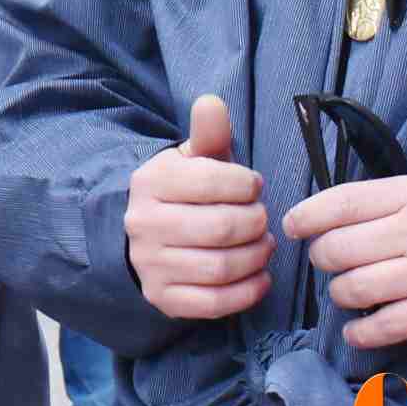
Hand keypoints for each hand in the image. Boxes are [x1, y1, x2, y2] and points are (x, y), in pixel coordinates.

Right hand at [125, 94, 274, 320]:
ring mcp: (150, 264)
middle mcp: (143, 224)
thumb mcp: (191, 159)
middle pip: (222, 228)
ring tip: (263, 245)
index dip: (247, 185)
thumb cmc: (181, 192)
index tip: (253, 186)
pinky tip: (260, 277)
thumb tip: (212, 102)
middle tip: (262, 219)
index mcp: (150, 182)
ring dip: (256, 258)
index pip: (214, 182)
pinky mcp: (163, 298)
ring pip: (220, 267)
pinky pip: (214, 303)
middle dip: (256, 223)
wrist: (143, 233)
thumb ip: (207, 133)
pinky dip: (247, 292)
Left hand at [285, 175, 406, 347]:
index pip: (342, 203)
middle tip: (327, 259)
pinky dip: (363, 333)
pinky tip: (353, 331)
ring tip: (345, 289)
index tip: (291, 226)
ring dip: (339, 292)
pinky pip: (388, 325)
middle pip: (339, 248)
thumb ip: (371, 203)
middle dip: (321, 257)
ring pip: (355, 287)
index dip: (308, 215)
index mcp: (406, 196)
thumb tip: (314, 218)